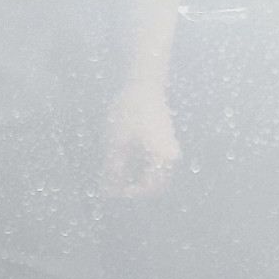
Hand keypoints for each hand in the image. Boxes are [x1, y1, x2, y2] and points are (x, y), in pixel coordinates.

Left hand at [99, 85, 181, 199]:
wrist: (144, 86)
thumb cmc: (131, 111)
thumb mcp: (118, 142)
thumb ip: (113, 170)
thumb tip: (106, 191)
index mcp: (164, 158)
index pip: (148, 188)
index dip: (129, 192)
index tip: (111, 190)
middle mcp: (172, 158)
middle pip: (154, 186)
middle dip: (133, 188)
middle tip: (113, 186)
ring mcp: (170, 152)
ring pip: (155, 178)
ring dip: (136, 180)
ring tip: (115, 176)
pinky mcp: (166, 147)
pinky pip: (155, 167)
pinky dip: (140, 170)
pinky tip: (124, 166)